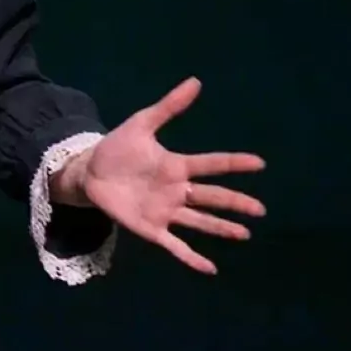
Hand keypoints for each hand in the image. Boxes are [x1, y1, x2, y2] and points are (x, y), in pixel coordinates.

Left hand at [69, 77, 265, 274]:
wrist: (89, 172)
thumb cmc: (118, 149)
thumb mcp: (141, 125)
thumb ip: (168, 107)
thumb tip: (195, 81)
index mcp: (176, 166)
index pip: (211, 164)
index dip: (233, 163)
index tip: (259, 163)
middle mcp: (177, 191)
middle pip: (211, 197)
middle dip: (235, 203)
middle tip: (260, 209)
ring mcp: (166, 212)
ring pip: (200, 222)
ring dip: (221, 228)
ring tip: (245, 234)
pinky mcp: (151, 229)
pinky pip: (175, 246)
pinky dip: (192, 258)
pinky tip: (211, 268)